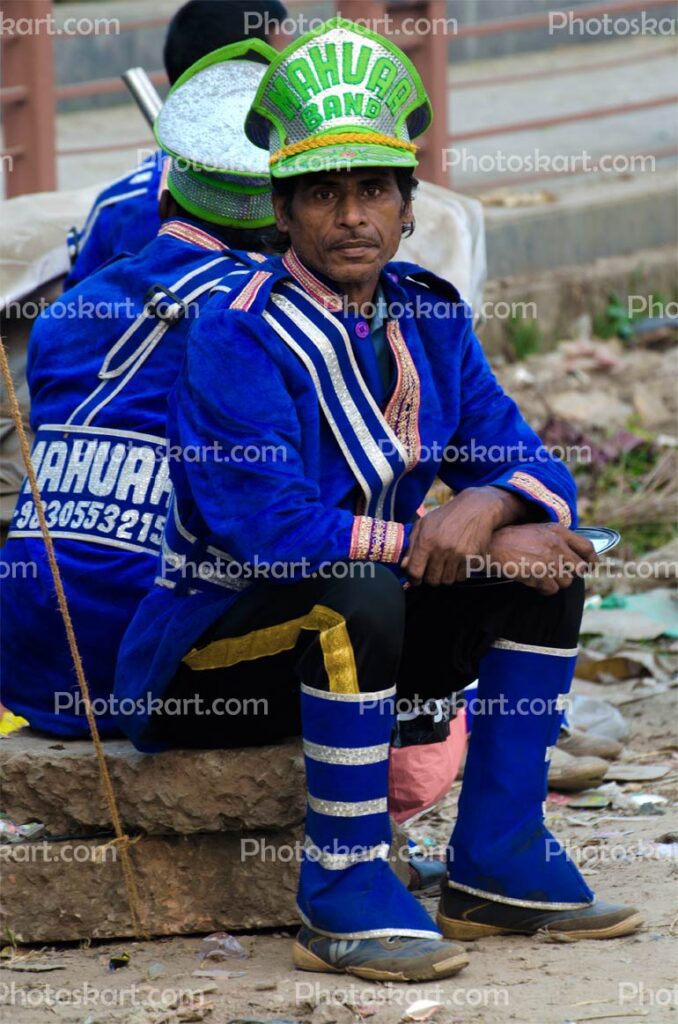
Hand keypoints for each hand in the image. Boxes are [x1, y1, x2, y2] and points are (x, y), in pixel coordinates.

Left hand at [402, 486, 528, 585]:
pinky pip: (460, 577)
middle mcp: (441, 548)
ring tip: (444, 566)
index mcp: (426, 540)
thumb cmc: (446, 516)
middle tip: (431, 571)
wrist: (475, 508)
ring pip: (447, 581)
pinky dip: (457, 574)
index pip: (414, 571)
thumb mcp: (423, 524)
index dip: (413, 578)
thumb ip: (411, 544)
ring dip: (444, 577)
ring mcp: (457, 554)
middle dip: (430, 578)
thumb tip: (404, 565)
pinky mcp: (472, 558)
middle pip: (431, 579)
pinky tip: (456, 563)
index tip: (415, 579)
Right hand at [486, 522, 596, 594]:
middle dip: (570, 573)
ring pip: (566, 582)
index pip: (587, 547)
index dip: (591, 559)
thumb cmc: (512, 538)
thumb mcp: (538, 530)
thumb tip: (571, 555)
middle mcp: (557, 544)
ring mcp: (550, 560)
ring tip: (540, 576)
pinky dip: (544, 589)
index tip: (591, 565)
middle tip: (558, 574)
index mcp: (558, 531)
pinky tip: (534, 582)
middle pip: (579, 568)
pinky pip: (552, 589)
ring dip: (555, 582)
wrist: (492, 545)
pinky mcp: (541, 574)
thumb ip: (556, 539)